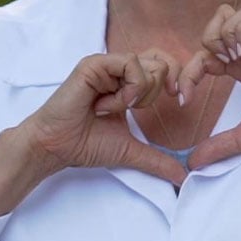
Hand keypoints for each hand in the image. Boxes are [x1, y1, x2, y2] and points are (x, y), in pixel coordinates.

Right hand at [21, 49, 186, 185]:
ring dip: (137, 94)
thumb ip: (157, 160)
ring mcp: (107, 64)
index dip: (176, 80)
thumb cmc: (85, 144)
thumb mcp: (130, 151)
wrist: (56, 147)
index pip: (164, 64)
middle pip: (162, 63)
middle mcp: (119, 69)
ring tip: (111, 109)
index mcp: (128, 82)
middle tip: (134, 110)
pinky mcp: (95, 63)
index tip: (178, 101)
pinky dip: (126, 90)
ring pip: (149, 65)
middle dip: (155, 93)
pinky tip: (105, 105)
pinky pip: (130, 64)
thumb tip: (183, 177)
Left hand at [180, 2, 240, 168]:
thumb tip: (192, 164)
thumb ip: (218, 147)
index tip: (184, 100)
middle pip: (222, 16)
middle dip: (208, 38)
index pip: (207, 51)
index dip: (189, 71)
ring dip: (224, 35)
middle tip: (212, 69)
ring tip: (230, 62)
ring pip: (237, 12)